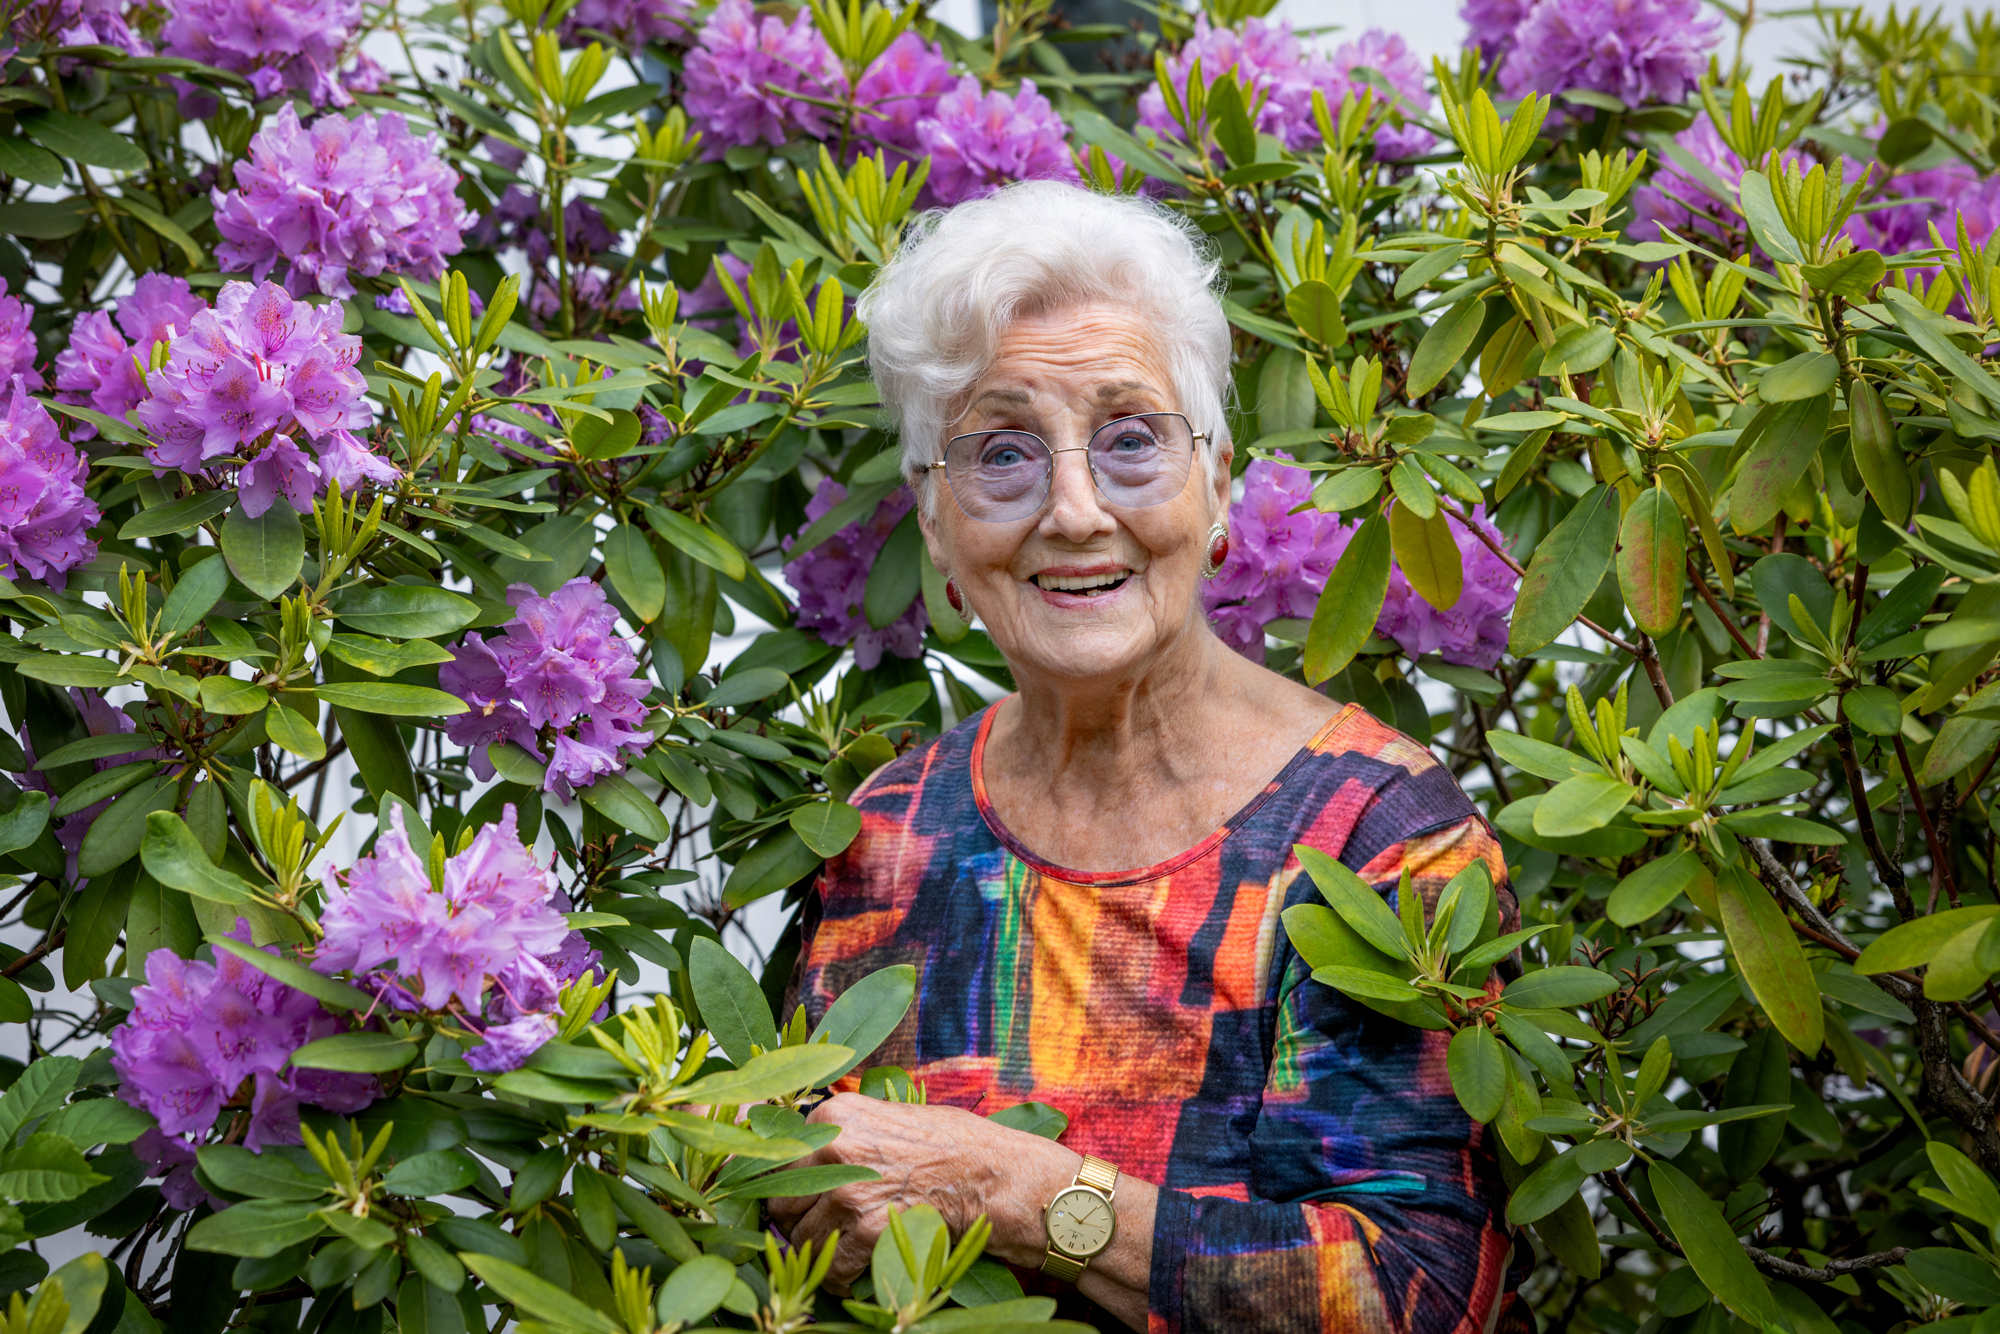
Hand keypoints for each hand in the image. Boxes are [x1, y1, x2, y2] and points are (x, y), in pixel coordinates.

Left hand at [763, 1093, 1077, 1292]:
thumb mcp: (890, 1117)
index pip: (778, 1160)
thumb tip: (804, 1157)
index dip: (790, 1187)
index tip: (804, 1202)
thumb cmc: (950, 1145)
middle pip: (782, 1200)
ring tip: (850, 1248)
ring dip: (822, 1252)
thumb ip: (845, 1133)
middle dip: (802, 1219)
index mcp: (834, 1116)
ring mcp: (846, 1190)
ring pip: (800, 1239)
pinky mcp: (864, 1229)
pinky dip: (844, 1279)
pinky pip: (830, 1270)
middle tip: (830, 1228)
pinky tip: (865, 1267)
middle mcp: (832, 1148)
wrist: (994, 1175)